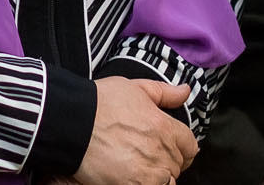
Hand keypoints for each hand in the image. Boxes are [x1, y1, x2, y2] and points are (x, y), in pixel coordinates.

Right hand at [73, 77, 197, 184]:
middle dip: (168, 159)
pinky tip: (132, 176)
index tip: (170, 145)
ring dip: (159, 175)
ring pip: (168, 181)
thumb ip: (164, 92)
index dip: (181, 145)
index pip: (190, 145)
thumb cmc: (100, 103)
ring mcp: (148, 173)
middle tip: (148, 153)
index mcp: (165, 127)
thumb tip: (185, 91)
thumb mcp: (135, 87)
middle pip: (178, 164)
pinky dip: (146, 183)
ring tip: (141, 167)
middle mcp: (161, 152)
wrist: (73, 122)